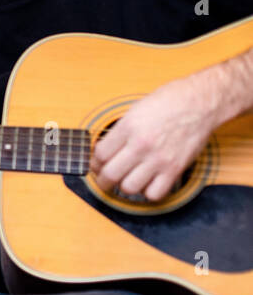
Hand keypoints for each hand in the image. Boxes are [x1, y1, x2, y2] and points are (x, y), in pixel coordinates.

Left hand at [88, 74, 216, 201]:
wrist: (200, 103)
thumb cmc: (168, 102)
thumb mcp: (135, 110)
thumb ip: (119, 132)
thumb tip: (103, 151)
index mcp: (128, 127)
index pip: (99, 154)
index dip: (94, 163)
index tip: (96, 165)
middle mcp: (141, 144)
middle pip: (110, 174)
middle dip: (102, 180)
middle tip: (104, 179)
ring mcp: (158, 159)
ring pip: (129, 187)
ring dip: (124, 186)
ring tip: (126, 180)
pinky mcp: (175, 169)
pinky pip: (154, 193)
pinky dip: (148, 192)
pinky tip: (147, 183)